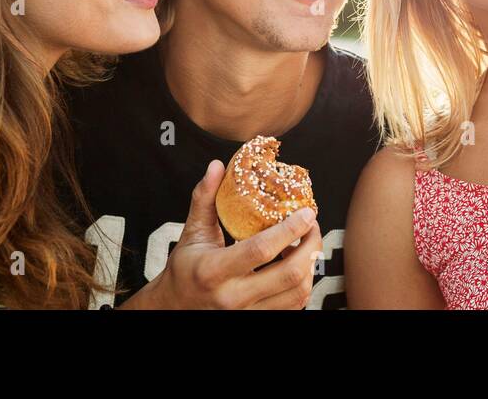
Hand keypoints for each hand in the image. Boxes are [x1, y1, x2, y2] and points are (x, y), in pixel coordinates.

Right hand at [120, 159, 321, 309]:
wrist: (174, 309)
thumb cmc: (185, 268)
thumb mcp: (191, 233)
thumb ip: (204, 198)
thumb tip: (217, 166)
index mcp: (214, 271)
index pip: (261, 250)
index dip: (290, 230)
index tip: (307, 212)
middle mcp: (232, 297)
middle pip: (289, 275)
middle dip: (310, 246)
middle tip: (313, 225)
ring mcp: (246, 314)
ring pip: (297, 294)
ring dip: (310, 266)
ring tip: (308, 243)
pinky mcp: (255, 321)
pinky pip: (292, 307)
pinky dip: (303, 284)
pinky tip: (299, 265)